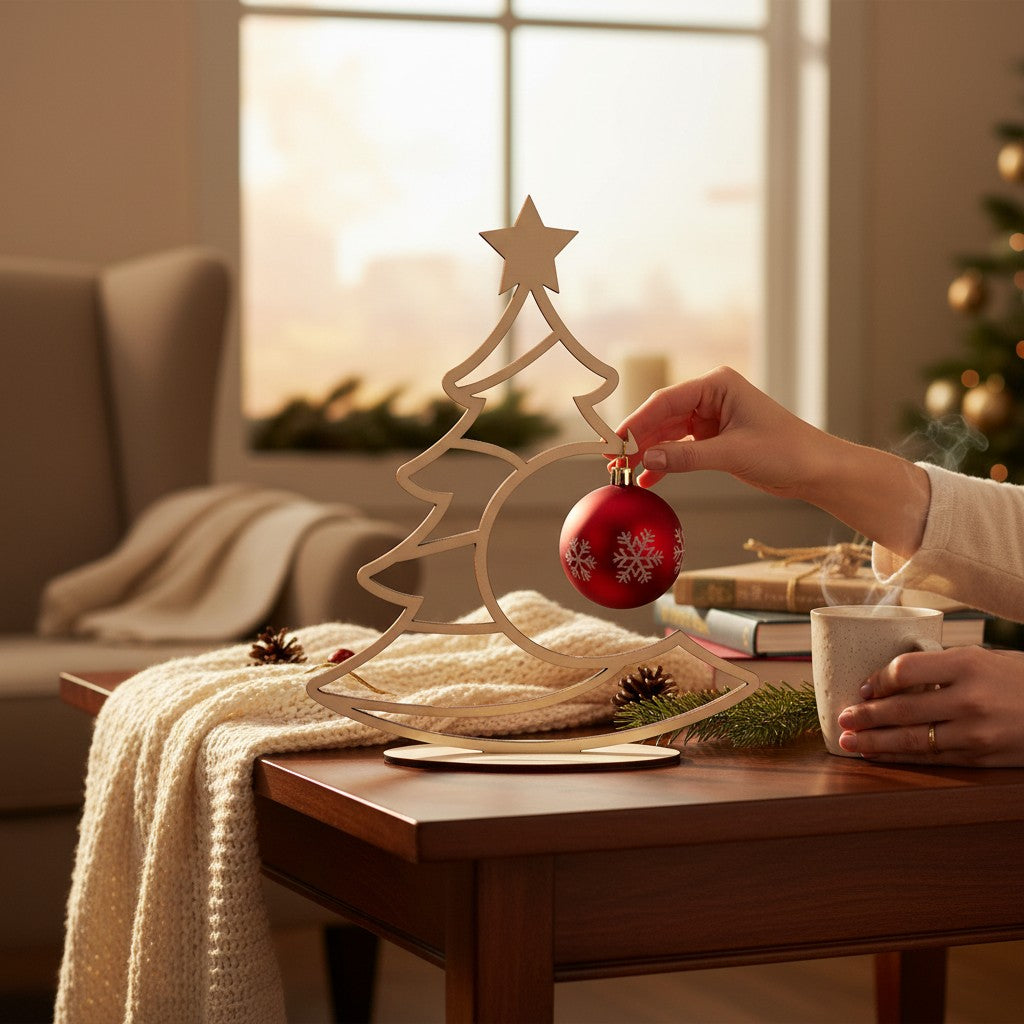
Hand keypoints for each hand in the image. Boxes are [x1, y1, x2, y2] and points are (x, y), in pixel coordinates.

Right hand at [616, 365, 833, 496]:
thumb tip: (646, 461)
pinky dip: (664, 465)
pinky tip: (647, 480)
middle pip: (661, 417)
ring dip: (647, 454)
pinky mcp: (713, 439)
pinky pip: (680, 450)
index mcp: (717, 385)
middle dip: (637, 441)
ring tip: (624, 474)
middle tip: (613, 462)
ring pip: (667, 435)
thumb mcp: (733, 454)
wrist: (817, 469)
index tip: (614, 442)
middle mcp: (711, 397)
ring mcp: (711, 418)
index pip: (665, 402)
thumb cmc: (787, 451)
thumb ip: (687, 457)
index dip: (636, 422)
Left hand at [836, 646, 1023, 766]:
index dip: (878, 680)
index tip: (862, 688)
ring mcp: (975, 733)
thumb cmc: (1020, 678)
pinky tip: (878, 755)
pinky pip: (932, 758)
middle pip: (903, 708)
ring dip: (874, 742)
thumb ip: (943, 666)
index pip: (906, 670)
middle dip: (866, 716)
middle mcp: (969, 699)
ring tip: (848, 741)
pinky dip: (900, 757)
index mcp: (968, 665)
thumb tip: (893, 674)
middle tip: (841, 717)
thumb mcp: (984, 658)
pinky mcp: (980, 759)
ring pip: (913, 739)